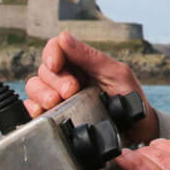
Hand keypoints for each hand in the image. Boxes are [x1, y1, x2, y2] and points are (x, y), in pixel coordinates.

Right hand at [24, 33, 157, 143]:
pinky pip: (32, 110)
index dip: (52, 54)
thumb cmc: (130, 99)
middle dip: (55, 80)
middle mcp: (66, 78)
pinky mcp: (54, 117)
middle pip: (44, 70)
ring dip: (42, 94)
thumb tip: (64, 37)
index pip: (55, 49)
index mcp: (80, 63)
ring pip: (34, 87)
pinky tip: (42, 112)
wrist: (137, 131)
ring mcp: (58, 98)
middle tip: (71, 91)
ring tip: (56, 103)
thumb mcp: (116, 74)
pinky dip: (32, 109)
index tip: (56, 64)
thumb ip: (90, 57)